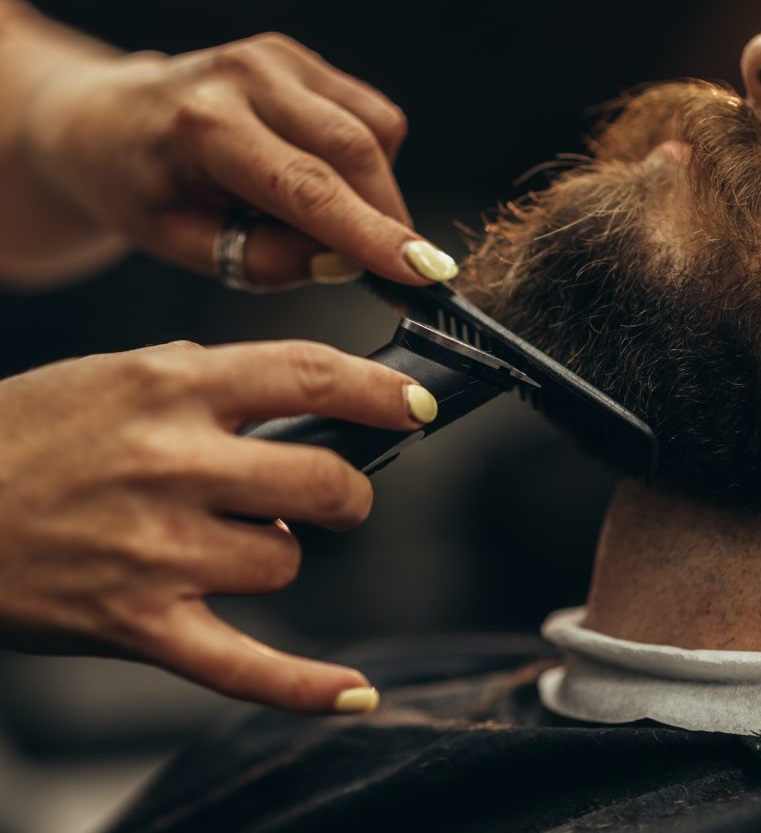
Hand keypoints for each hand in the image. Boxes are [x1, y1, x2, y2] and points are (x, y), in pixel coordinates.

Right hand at [0, 339, 433, 710]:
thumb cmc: (27, 432)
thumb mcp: (118, 373)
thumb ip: (209, 378)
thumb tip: (296, 394)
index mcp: (172, 386)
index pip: (309, 375)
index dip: (380, 391)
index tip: (416, 404)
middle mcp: (173, 463)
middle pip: (322, 481)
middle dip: (346, 491)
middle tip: (333, 492)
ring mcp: (158, 549)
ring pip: (283, 560)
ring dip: (273, 552)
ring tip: (221, 542)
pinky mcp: (140, 623)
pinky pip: (244, 666)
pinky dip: (305, 686)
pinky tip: (354, 692)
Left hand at [20, 33, 457, 287]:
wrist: (106, 120)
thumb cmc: (136, 186)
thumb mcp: (182, 245)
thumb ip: (262, 258)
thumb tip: (340, 261)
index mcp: (204, 125)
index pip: (309, 188)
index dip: (372, 235)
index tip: (423, 270)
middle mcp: (247, 75)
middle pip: (355, 151)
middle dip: (388, 219)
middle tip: (398, 269)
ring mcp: (278, 57)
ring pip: (375, 130)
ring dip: (376, 191)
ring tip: (328, 223)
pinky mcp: (299, 59)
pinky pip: (369, 114)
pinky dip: (368, 161)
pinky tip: (327, 184)